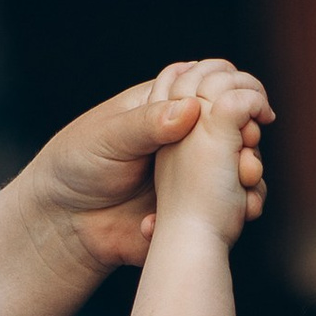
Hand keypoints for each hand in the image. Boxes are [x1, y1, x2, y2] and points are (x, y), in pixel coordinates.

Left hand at [0, 55, 272, 315]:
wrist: (63, 225)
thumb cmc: (75, 166)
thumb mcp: (107, 137)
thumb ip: (146, 124)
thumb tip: (190, 109)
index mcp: (163, 108)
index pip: (210, 89)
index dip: (234, 95)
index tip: (251, 108)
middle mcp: (183, 139)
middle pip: (232, 128)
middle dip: (247, 137)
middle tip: (248, 147)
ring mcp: (191, 175)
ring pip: (235, 169)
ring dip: (248, 173)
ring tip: (247, 178)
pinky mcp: (191, 210)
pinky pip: (226, 208)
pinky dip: (239, 208)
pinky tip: (241, 211)